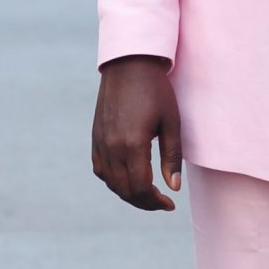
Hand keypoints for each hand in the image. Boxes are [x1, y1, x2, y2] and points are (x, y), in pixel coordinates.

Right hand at [91, 56, 182, 211]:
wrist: (129, 64)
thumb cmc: (156, 91)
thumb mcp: (171, 123)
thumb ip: (171, 157)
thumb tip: (173, 188)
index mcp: (132, 144)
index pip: (141, 188)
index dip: (155, 202)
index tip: (169, 204)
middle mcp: (112, 147)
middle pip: (125, 190)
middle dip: (144, 202)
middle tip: (162, 203)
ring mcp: (101, 142)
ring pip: (111, 182)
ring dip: (129, 194)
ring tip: (148, 194)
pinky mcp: (96, 136)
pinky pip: (100, 169)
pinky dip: (113, 181)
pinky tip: (127, 179)